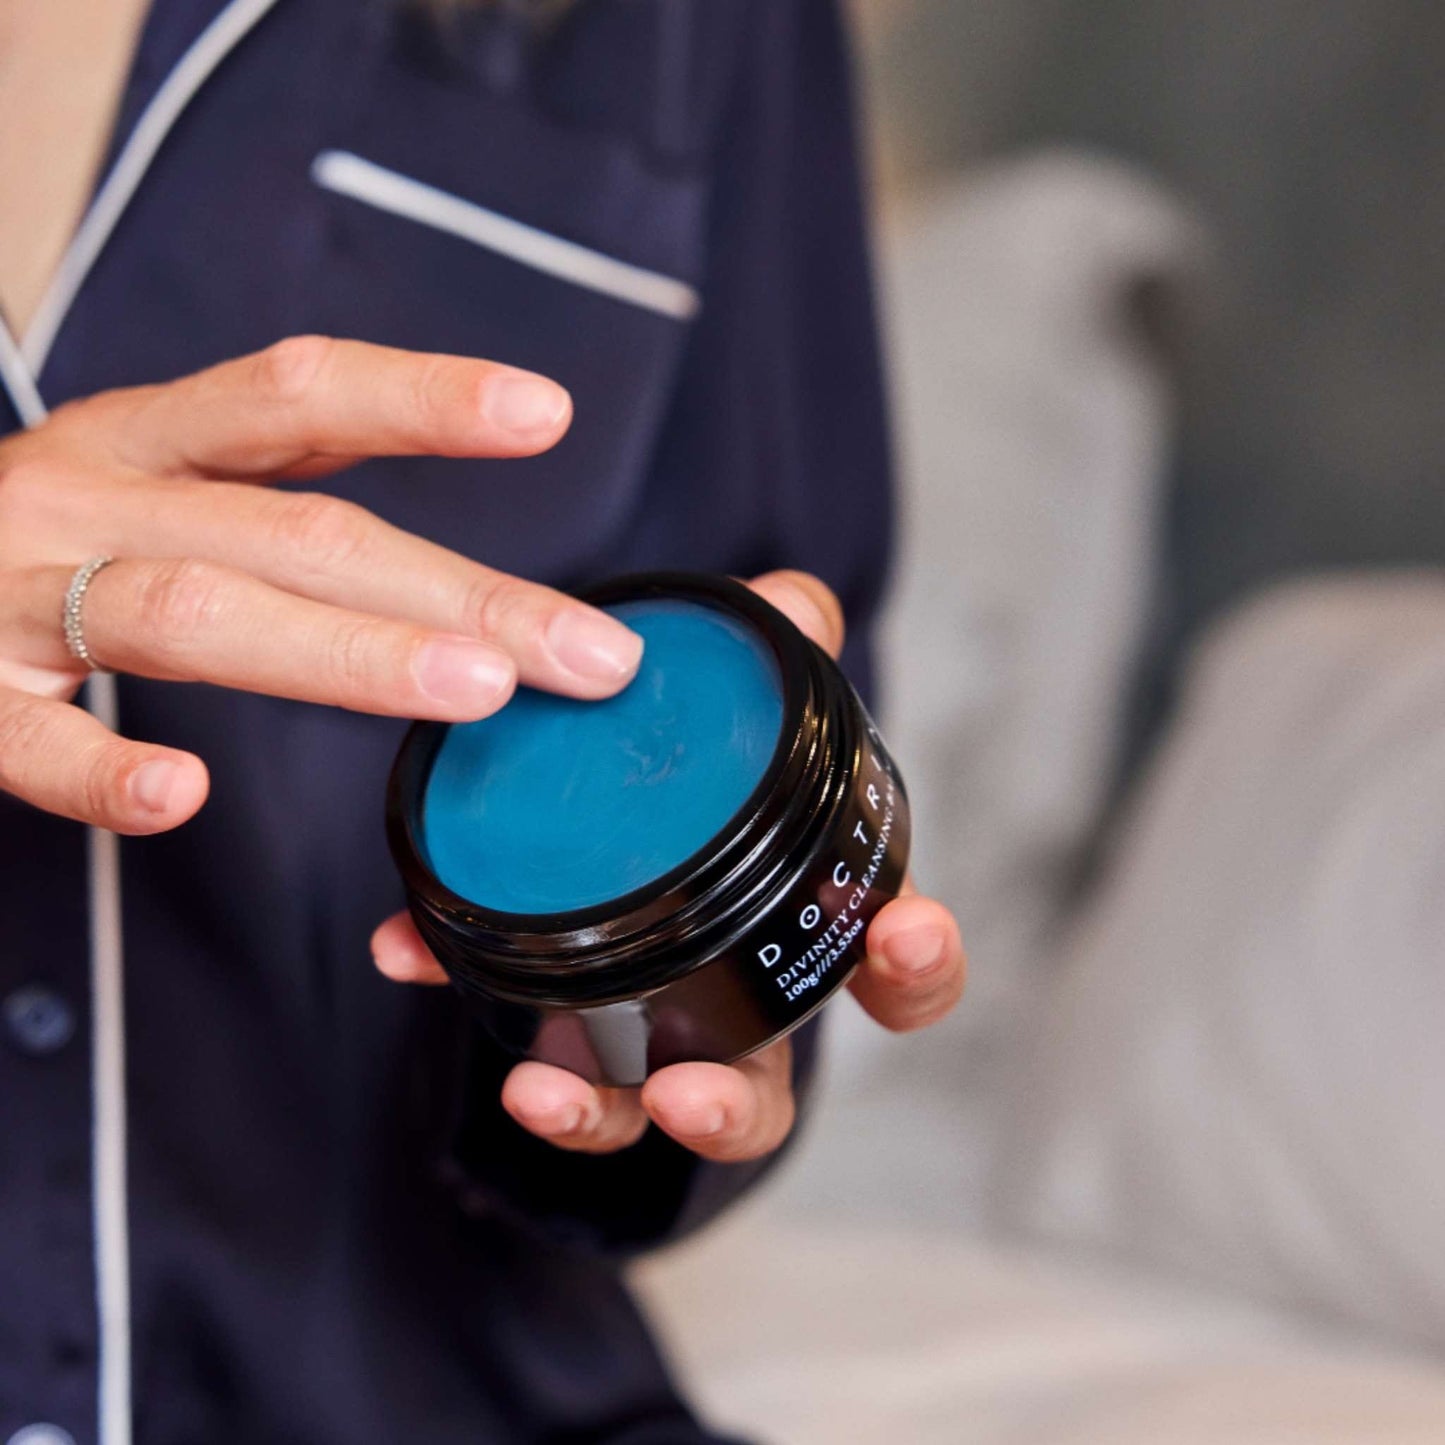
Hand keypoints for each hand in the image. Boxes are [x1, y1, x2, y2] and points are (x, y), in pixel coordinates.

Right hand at [0, 336, 644, 829]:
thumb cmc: (26, 546)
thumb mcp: (145, 490)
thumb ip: (276, 519)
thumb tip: (456, 597)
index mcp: (144, 442)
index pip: (296, 396)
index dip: (420, 397)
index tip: (546, 410)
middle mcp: (86, 496)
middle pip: (294, 530)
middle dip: (455, 590)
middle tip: (584, 652)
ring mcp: (9, 592)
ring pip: (194, 612)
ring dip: (343, 652)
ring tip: (470, 690)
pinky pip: (24, 738)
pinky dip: (98, 768)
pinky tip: (178, 796)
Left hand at [373, 570, 967, 1163]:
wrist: (616, 757)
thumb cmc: (719, 761)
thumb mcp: (752, 691)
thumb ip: (783, 645)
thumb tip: (791, 600)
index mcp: (807, 921)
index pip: (893, 969)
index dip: (920, 967)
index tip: (904, 934)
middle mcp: (741, 994)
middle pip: (764, 1087)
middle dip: (737, 1106)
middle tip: (694, 1091)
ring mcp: (655, 1019)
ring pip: (640, 1103)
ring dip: (601, 1113)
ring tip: (542, 1094)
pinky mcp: (565, 1007)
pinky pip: (526, 1033)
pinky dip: (465, 992)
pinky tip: (406, 951)